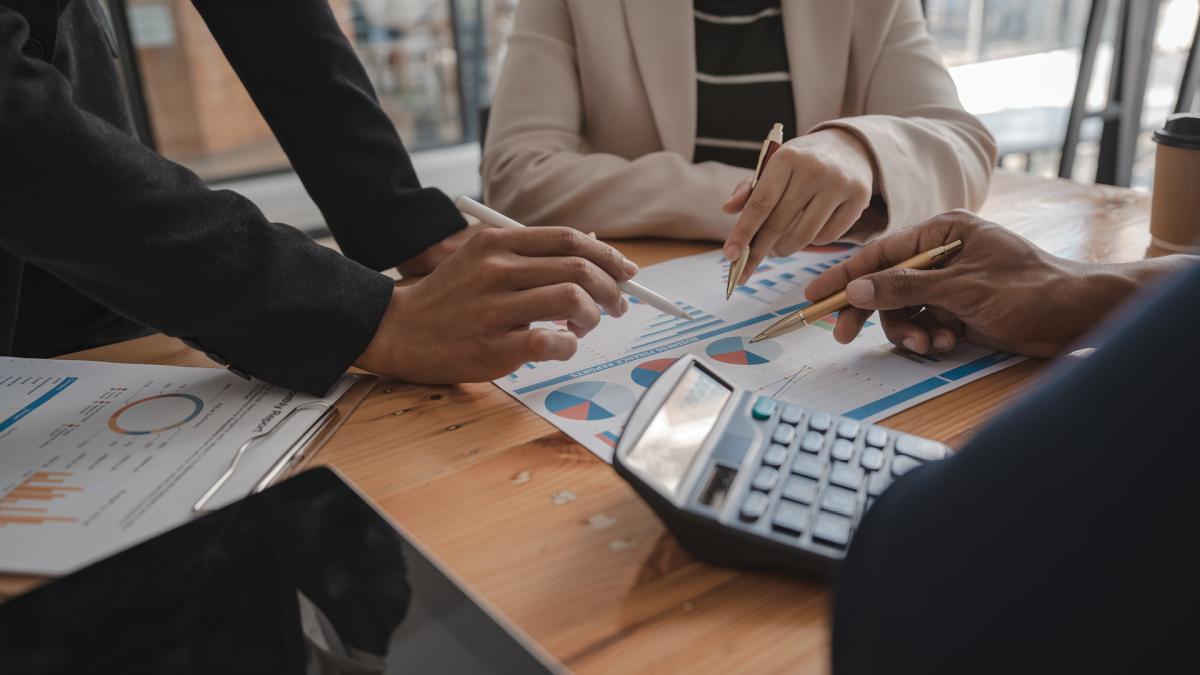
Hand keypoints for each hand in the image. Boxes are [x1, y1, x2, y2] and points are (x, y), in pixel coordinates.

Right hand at [357, 227, 636, 382]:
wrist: (399, 329)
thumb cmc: (451, 297)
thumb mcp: (483, 258)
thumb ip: (532, 253)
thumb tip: (594, 248)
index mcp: (498, 243)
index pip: (569, 240)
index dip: (608, 257)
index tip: (627, 273)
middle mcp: (498, 269)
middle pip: (578, 268)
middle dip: (611, 289)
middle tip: (616, 306)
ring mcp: (495, 308)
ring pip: (572, 300)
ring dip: (592, 317)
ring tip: (584, 328)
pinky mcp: (493, 346)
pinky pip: (552, 342)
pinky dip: (569, 347)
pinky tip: (562, 348)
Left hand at [722, 128, 875, 283]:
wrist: (849, 147)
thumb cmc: (802, 162)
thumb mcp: (775, 165)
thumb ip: (750, 188)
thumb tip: (727, 210)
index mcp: (787, 158)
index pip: (760, 203)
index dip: (743, 233)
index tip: (730, 256)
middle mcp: (814, 169)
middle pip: (779, 224)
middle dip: (759, 251)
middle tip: (746, 267)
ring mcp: (839, 183)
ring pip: (804, 236)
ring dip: (784, 250)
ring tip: (776, 249)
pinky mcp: (859, 198)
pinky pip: (827, 237)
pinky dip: (811, 243)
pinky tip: (805, 235)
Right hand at [805, 211, 1139, 357]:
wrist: (1079, 316)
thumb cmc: (1030, 290)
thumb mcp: (961, 288)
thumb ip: (904, 288)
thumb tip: (856, 290)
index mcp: (944, 231)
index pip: (881, 252)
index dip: (844, 274)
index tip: (814, 295)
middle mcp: (944, 253)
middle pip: (886, 283)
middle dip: (874, 312)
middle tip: (844, 336)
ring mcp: (951, 283)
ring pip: (903, 309)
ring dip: (908, 330)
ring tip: (927, 345)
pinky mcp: (960, 309)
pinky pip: (923, 323)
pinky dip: (927, 338)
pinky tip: (944, 345)